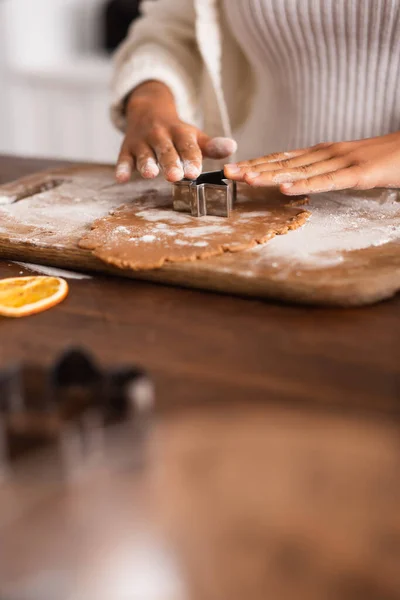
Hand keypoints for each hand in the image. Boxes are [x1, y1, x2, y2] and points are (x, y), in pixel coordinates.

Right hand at [116, 81, 236, 182]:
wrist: (148, 109)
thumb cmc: (176, 132)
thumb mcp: (194, 136)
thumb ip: (211, 146)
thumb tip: (232, 147)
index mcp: (180, 133)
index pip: (187, 146)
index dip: (191, 159)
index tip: (195, 172)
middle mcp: (161, 135)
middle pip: (166, 151)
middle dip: (170, 163)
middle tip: (175, 177)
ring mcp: (142, 141)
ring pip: (144, 153)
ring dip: (146, 163)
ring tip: (150, 174)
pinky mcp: (127, 148)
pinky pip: (123, 158)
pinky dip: (122, 167)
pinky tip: (121, 178)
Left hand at [224, 132, 399, 194]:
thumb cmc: (385, 160)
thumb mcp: (349, 166)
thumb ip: (326, 172)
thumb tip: (301, 180)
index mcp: (324, 153)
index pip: (284, 158)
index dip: (258, 163)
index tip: (235, 169)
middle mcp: (327, 154)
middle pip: (285, 162)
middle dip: (255, 168)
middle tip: (227, 172)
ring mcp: (342, 162)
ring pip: (300, 170)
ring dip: (271, 175)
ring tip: (246, 179)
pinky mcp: (358, 174)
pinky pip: (328, 181)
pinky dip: (305, 185)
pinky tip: (285, 188)